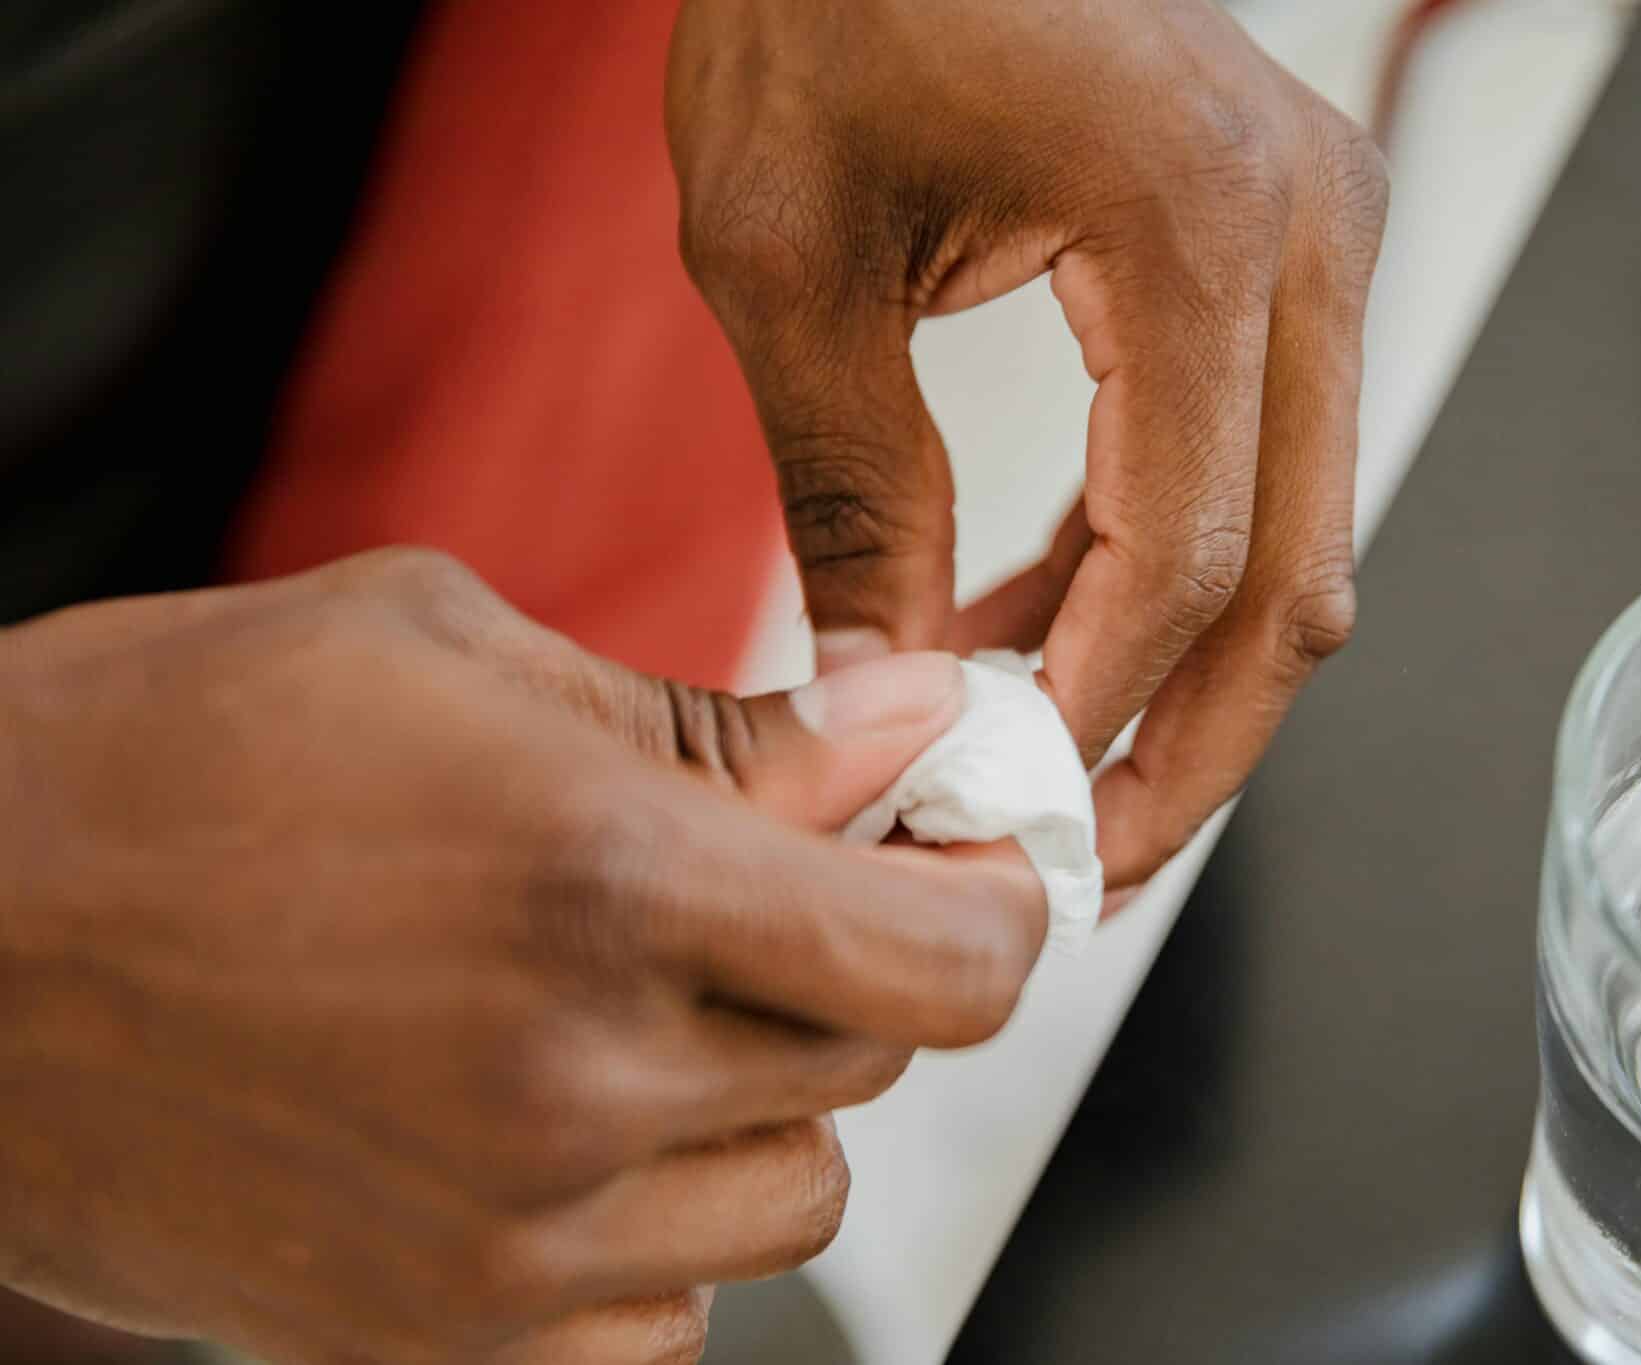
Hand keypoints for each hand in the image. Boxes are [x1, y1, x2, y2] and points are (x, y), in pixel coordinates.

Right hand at [0, 549, 1044, 1364]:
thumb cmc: (167, 755)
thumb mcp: (456, 651)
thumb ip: (724, 717)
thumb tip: (910, 726)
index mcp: (606, 880)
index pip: (947, 962)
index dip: (1002, 909)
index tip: (979, 869)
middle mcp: (575, 1084)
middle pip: (875, 1063)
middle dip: (851, 966)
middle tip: (755, 892)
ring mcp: (505, 1243)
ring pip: (786, 1195)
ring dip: (759, 1099)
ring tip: (624, 1008)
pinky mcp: (430, 1340)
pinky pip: (666, 1324)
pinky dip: (661, 1238)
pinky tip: (564, 1133)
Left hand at [667, 0, 1386, 888]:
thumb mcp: (789, 260)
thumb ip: (852, 492)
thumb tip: (885, 681)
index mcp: (1202, 226)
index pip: (1189, 556)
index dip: (1099, 714)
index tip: (1006, 811)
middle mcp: (1309, 229)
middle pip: (1295, 578)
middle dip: (1188, 743)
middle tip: (1083, 856)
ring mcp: (1320, 232)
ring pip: (1299, 534)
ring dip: (1179, 665)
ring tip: (1036, 750)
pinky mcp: (1286, 243)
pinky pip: (1265, 457)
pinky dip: (1171, 563)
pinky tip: (1049, 616)